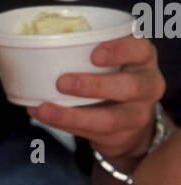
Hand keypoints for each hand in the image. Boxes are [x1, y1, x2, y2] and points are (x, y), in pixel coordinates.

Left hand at [28, 36, 164, 158]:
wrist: (130, 120)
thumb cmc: (112, 77)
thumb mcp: (112, 60)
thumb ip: (87, 52)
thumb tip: (37, 48)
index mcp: (143, 58)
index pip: (140, 49)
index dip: (119, 51)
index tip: (93, 55)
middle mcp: (148, 85)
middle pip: (130, 86)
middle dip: (95, 85)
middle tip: (62, 82)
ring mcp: (138, 114)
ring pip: (110, 119)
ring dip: (73, 115)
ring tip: (45, 108)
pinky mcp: (122, 136)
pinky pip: (93, 134)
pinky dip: (64, 124)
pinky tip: (42, 115)